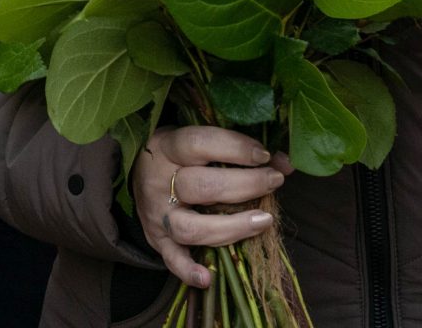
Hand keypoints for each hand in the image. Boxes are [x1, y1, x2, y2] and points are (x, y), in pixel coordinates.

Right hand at [130, 125, 289, 288]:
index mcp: (167, 148)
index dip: (234, 149)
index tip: (264, 155)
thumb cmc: (178, 155)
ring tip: (264, 221)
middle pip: (200, 187)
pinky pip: (171, 260)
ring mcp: (157, 214)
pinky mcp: (157, 240)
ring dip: (230, 228)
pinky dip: (188, 271)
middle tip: (274, 182)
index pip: (199, 144)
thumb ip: (238, 149)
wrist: (138, 174)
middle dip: (244, 185)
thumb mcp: (200, 143)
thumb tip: (284, 162)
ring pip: (190, 227)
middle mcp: (158, 181)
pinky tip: (208, 279)